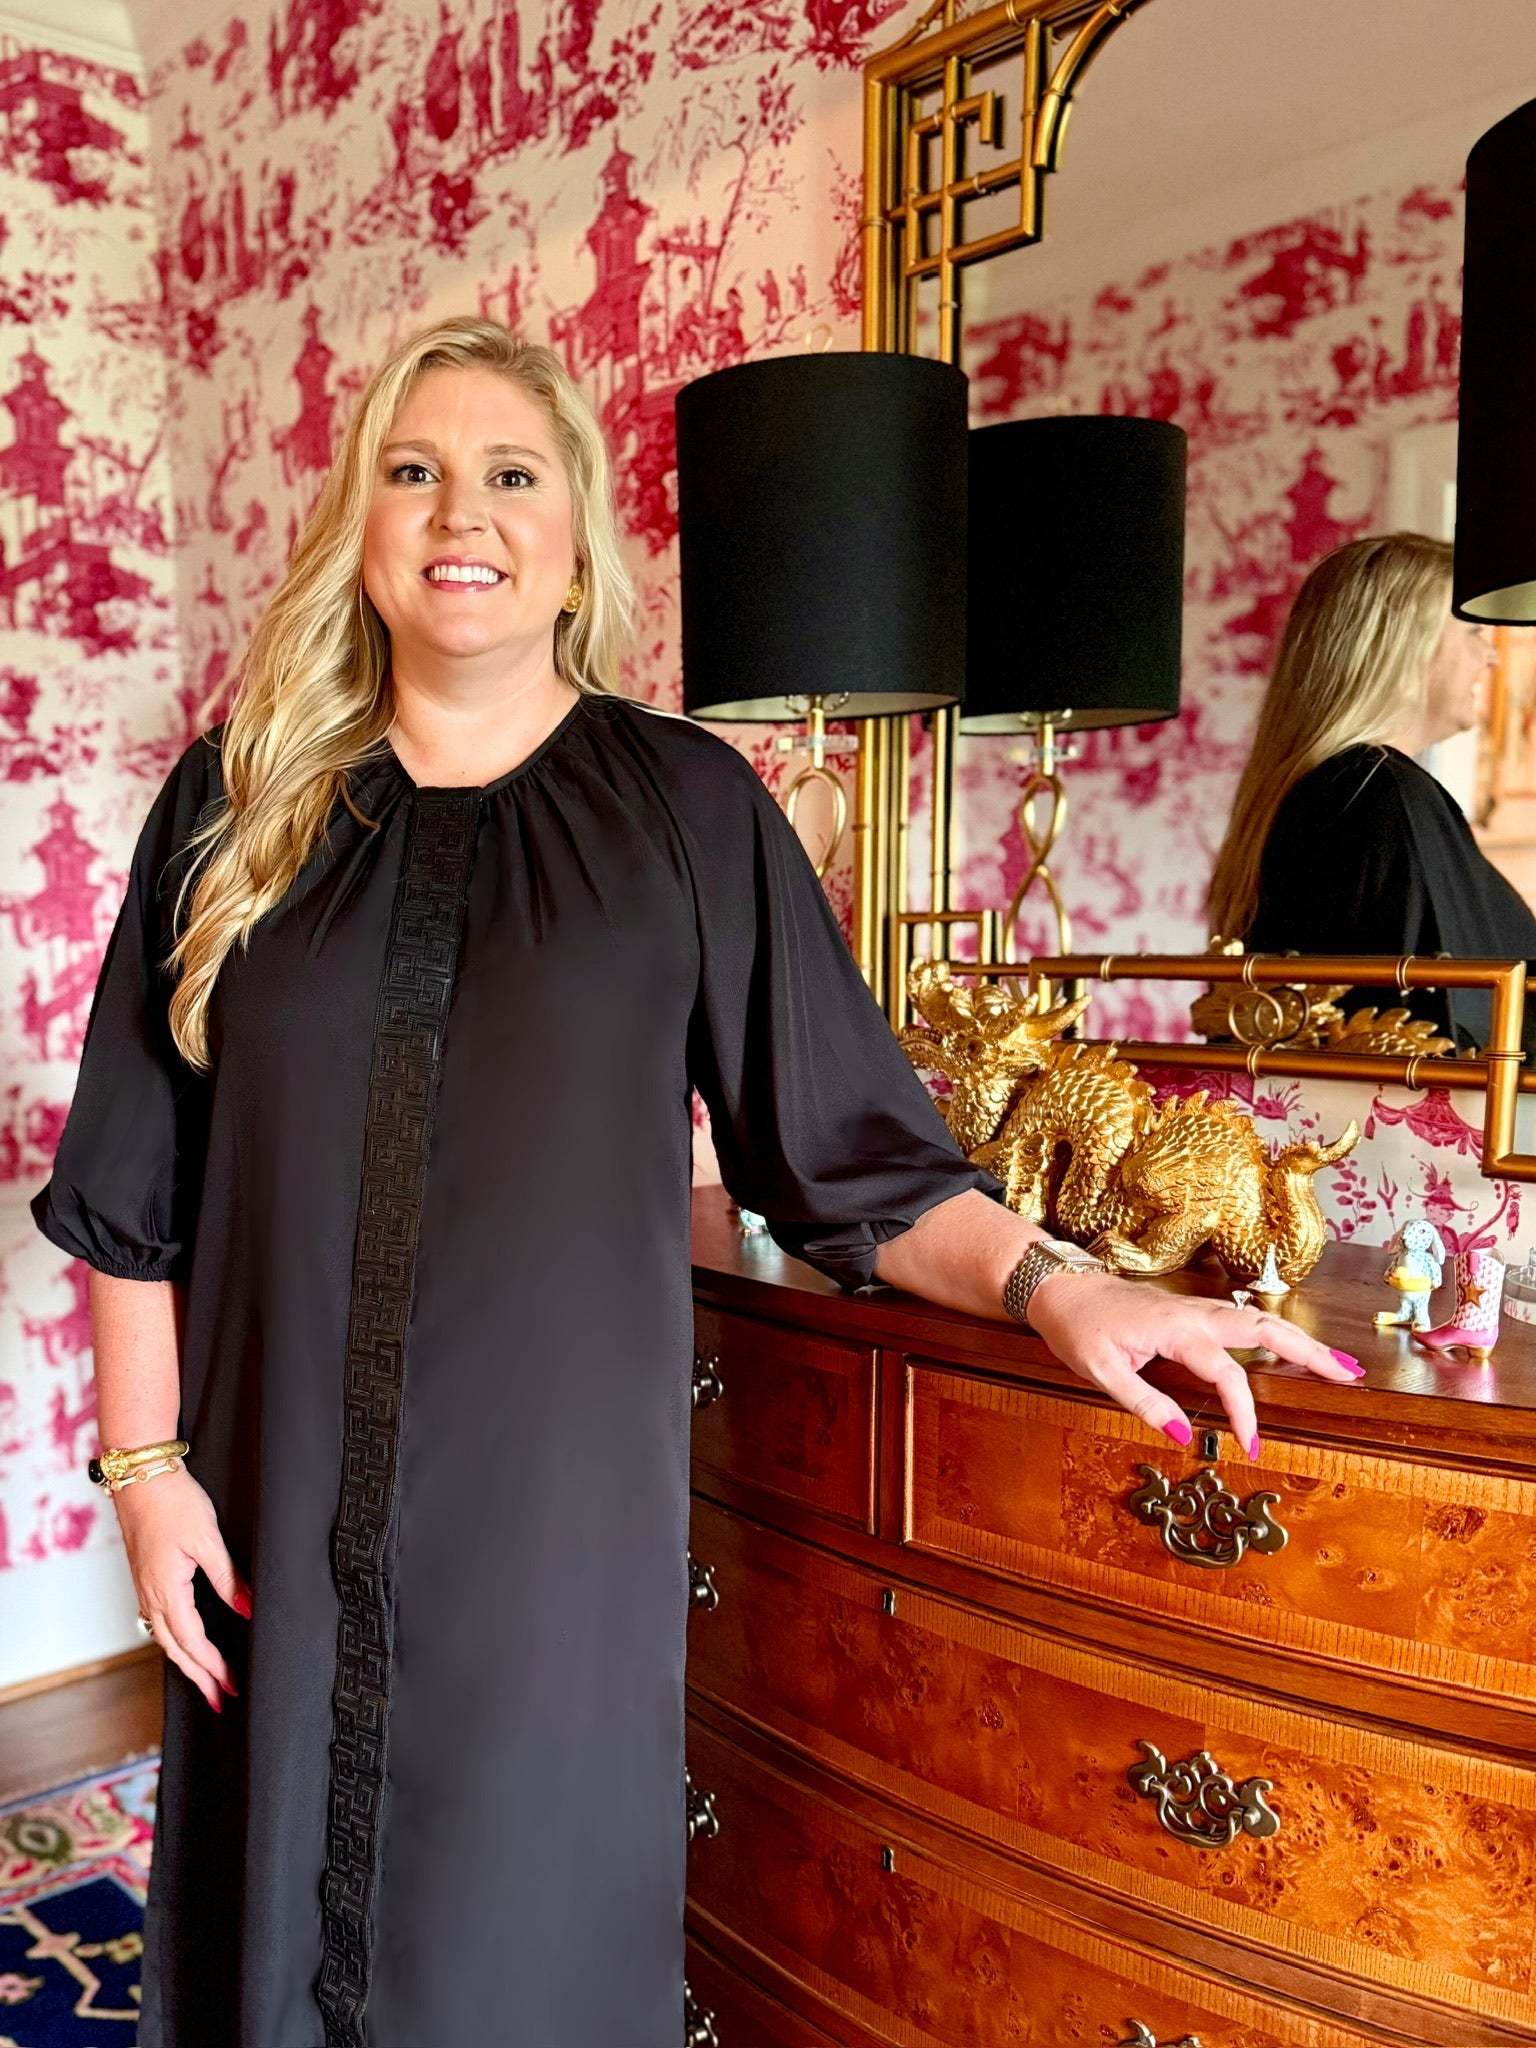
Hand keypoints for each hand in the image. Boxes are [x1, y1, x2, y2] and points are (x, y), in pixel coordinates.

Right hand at [114, 1466, 250, 1711]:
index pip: (192, 1641)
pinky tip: (185, 1642)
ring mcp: (144, 1587)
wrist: (140, 1476)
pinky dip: (174, 1640)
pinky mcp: (145, 1577)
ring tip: (206, 1680)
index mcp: (166, 1590)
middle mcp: (150, 1595)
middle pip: (175, 1649)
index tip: (231, 1686)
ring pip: (164, 1637)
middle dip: (199, 1677)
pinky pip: (158, 1621)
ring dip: (186, 1662)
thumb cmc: (173, 1502)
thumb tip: (247, 1610)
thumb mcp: (207, 1540)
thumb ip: (227, 1578)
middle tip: (220, 1699)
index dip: (212, 1667)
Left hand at [1025, 1269, 1364, 1454]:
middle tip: (1350, 1375)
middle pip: (1266, 1327)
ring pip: (1259, 1318)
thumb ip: (1143, 1402)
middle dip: (1310, 1351)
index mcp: (1176, 1329)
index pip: (1227, 1373)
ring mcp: (1195, 1308)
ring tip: (1339, 1363)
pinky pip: (1243, 1319)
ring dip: (1300, 1338)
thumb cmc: (1076, 1327)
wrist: (1058, 1287)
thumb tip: (1183, 1434)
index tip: (1250, 1446)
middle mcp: (1194, 1313)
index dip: (1244, 1411)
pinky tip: (1291, 1346)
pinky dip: (1275, 1331)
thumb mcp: (1100, 1371)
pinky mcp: (1190, 1311)